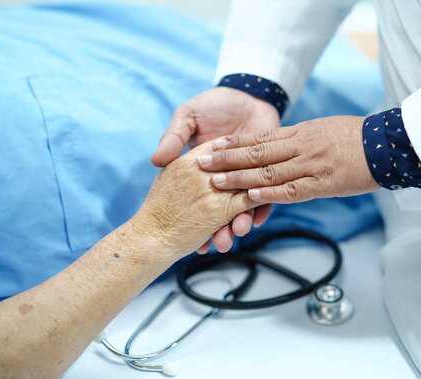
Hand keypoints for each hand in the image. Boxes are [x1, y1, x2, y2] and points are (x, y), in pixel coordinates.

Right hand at [151, 87, 278, 252]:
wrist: (249, 95)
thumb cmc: (214, 104)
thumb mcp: (188, 116)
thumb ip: (174, 137)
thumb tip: (156, 159)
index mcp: (200, 166)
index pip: (192, 193)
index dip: (187, 213)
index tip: (183, 232)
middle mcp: (220, 177)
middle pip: (215, 207)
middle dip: (215, 228)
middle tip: (214, 243)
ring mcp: (242, 178)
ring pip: (238, 207)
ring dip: (235, 224)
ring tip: (233, 236)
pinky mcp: (263, 175)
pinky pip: (261, 197)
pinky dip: (257, 212)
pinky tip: (252, 223)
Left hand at [197, 116, 379, 202]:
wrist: (384, 145)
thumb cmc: (353, 137)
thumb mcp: (321, 130)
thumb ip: (298, 139)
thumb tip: (276, 147)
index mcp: (299, 133)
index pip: (259, 138)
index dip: (233, 143)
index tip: (212, 145)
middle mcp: (300, 147)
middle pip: (256, 154)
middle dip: (226, 159)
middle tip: (201, 163)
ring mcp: (310, 165)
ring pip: (268, 172)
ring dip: (239, 178)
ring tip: (215, 182)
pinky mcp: (322, 184)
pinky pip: (290, 190)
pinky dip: (268, 194)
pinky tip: (249, 198)